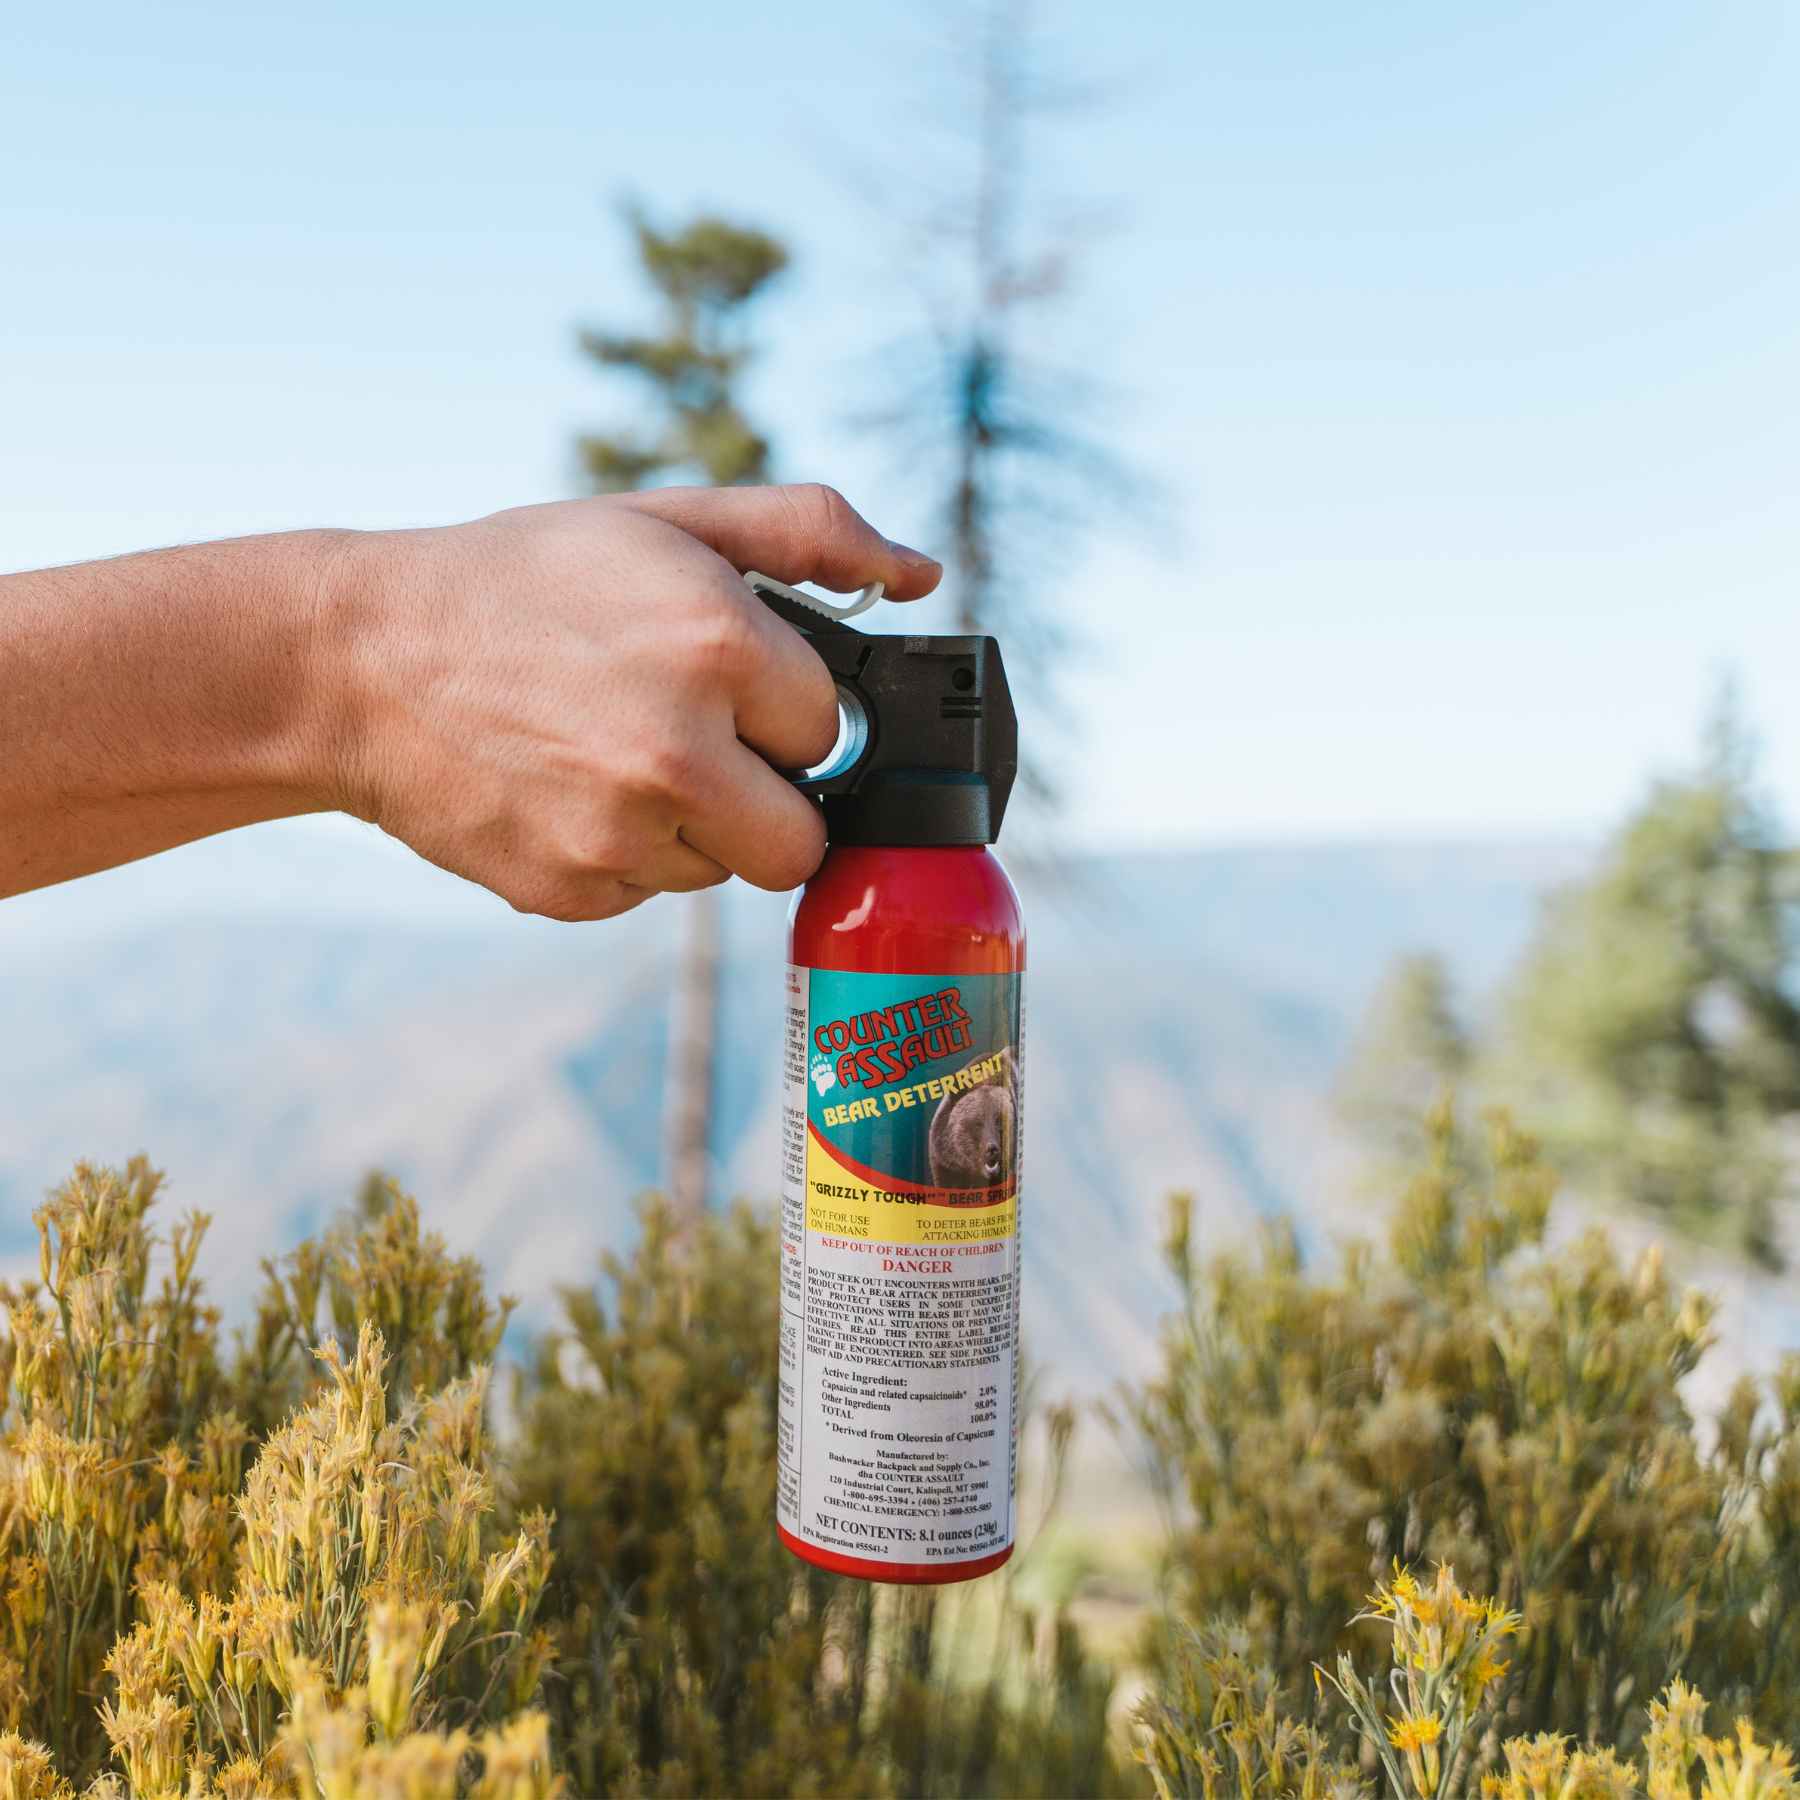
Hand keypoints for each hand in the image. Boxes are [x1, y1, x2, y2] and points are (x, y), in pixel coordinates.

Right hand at [325, 484, 940, 920]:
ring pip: (724, 869)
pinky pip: (648, 893)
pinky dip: (626, 854)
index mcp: (718, 646)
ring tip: (614, 753)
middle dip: (766, 794)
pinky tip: (570, 791)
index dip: (783, 707)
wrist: (360, 662)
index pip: (829, 726)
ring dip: (695, 825)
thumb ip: (811, 531)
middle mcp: (679, 753)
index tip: (731, 686)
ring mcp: (622, 836)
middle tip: (698, 742)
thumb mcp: (667, 519)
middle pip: (801, 836)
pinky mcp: (574, 893)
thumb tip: (923, 576)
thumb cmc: (524, 580)